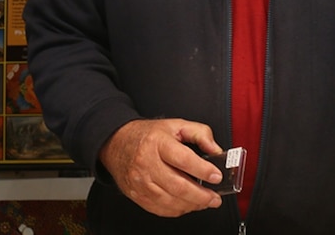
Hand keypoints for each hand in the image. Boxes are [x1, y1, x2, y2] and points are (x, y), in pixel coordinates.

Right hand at [98, 118, 224, 216]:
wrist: (117, 143)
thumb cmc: (148, 135)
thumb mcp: (176, 125)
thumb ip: (200, 134)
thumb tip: (216, 150)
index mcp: (159, 143)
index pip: (183, 159)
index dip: (203, 170)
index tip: (216, 176)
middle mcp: (147, 163)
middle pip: (177, 185)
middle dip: (201, 195)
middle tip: (215, 198)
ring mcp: (141, 182)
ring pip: (169, 201)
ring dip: (191, 205)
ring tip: (205, 202)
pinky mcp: (137, 195)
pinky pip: (160, 208)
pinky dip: (177, 210)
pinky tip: (188, 205)